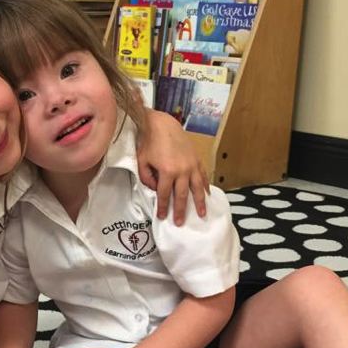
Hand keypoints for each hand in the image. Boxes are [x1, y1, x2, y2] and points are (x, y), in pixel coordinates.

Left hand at [137, 110, 209, 225]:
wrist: (162, 124)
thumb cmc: (148, 142)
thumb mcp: (141, 162)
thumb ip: (147, 179)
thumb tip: (155, 190)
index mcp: (167, 171)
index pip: (163, 195)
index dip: (162, 207)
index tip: (161, 217)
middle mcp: (182, 170)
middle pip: (182, 195)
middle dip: (181, 211)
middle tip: (180, 223)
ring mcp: (192, 164)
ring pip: (197, 188)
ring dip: (199, 202)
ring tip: (201, 214)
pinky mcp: (197, 159)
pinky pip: (203, 176)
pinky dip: (205, 187)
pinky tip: (206, 195)